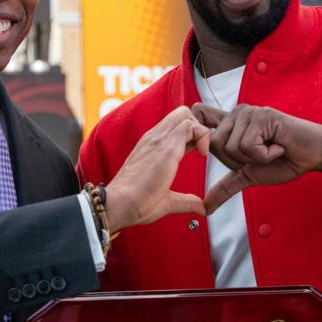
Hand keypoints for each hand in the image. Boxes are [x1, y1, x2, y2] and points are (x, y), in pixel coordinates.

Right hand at [103, 107, 210, 232]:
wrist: (119, 205)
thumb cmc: (135, 203)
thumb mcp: (167, 200)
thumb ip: (185, 201)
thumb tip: (201, 208)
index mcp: (152, 146)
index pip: (176, 125)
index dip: (193, 135)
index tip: (198, 154)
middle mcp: (154, 137)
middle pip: (181, 113)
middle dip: (198, 126)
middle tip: (201, 149)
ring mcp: (158, 139)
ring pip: (185, 114)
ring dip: (199, 130)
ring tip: (202, 153)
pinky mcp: (165, 147)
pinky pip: (190, 126)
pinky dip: (202, 135)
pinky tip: (202, 155)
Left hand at [192, 104, 321, 213]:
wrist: (313, 155)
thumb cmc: (283, 162)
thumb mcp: (248, 176)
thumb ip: (225, 187)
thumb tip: (205, 208)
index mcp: (229, 124)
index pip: (200, 114)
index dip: (196, 128)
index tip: (207, 144)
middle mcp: (236, 114)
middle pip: (214, 145)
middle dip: (238, 160)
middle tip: (260, 154)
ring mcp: (248, 112)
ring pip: (231, 147)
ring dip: (254, 158)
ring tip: (271, 149)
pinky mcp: (261, 116)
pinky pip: (248, 146)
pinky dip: (265, 155)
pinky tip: (278, 147)